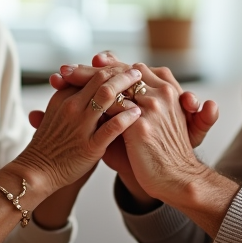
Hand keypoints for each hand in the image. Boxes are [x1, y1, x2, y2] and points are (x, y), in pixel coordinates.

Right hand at [11, 65, 143, 196]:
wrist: (38, 171)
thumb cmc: (51, 143)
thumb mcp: (57, 114)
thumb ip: (74, 98)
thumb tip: (94, 84)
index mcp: (63, 96)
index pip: (90, 74)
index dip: (110, 69)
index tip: (124, 68)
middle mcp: (71, 106)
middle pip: (101, 79)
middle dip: (122, 73)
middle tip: (137, 72)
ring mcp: (80, 125)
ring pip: (106, 96)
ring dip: (127, 87)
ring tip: (141, 85)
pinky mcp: (90, 145)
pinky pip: (112, 126)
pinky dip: (127, 116)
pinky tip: (138, 113)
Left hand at [38, 53, 218, 199]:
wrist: (176, 179)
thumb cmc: (162, 152)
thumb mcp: (154, 120)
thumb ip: (136, 104)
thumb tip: (106, 92)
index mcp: (167, 89)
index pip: (132, 68)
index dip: (109, 64)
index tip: (87, 63)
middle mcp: (162, 93)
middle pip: (121, 72)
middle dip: (91, 69)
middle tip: (66, 69)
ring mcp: (153, 107)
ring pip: (113, 85)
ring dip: (85, 80)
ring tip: (64, 79)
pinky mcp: (142, 125)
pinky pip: (113, 106)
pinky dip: (91, 102)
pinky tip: (74, 101)